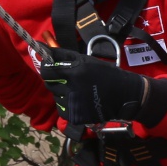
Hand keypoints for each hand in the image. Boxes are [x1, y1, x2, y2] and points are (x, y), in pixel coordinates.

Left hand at [39, 48, 166, 126]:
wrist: (124, 95)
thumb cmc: (105, 74)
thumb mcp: (86, 60)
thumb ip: (63, 55)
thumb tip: (42, 48)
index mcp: (75, 72)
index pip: (46, 70)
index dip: (47, 68)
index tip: (52, 67)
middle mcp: (72, 89)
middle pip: (49, 83)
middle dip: (56, 80)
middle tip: (69, 79)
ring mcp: (73, 105)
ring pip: (56, 96)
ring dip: (62, 93)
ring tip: (78, 90)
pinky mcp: (75, 117)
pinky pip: (62, 109)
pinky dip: (67, 105)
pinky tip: (80, 101)